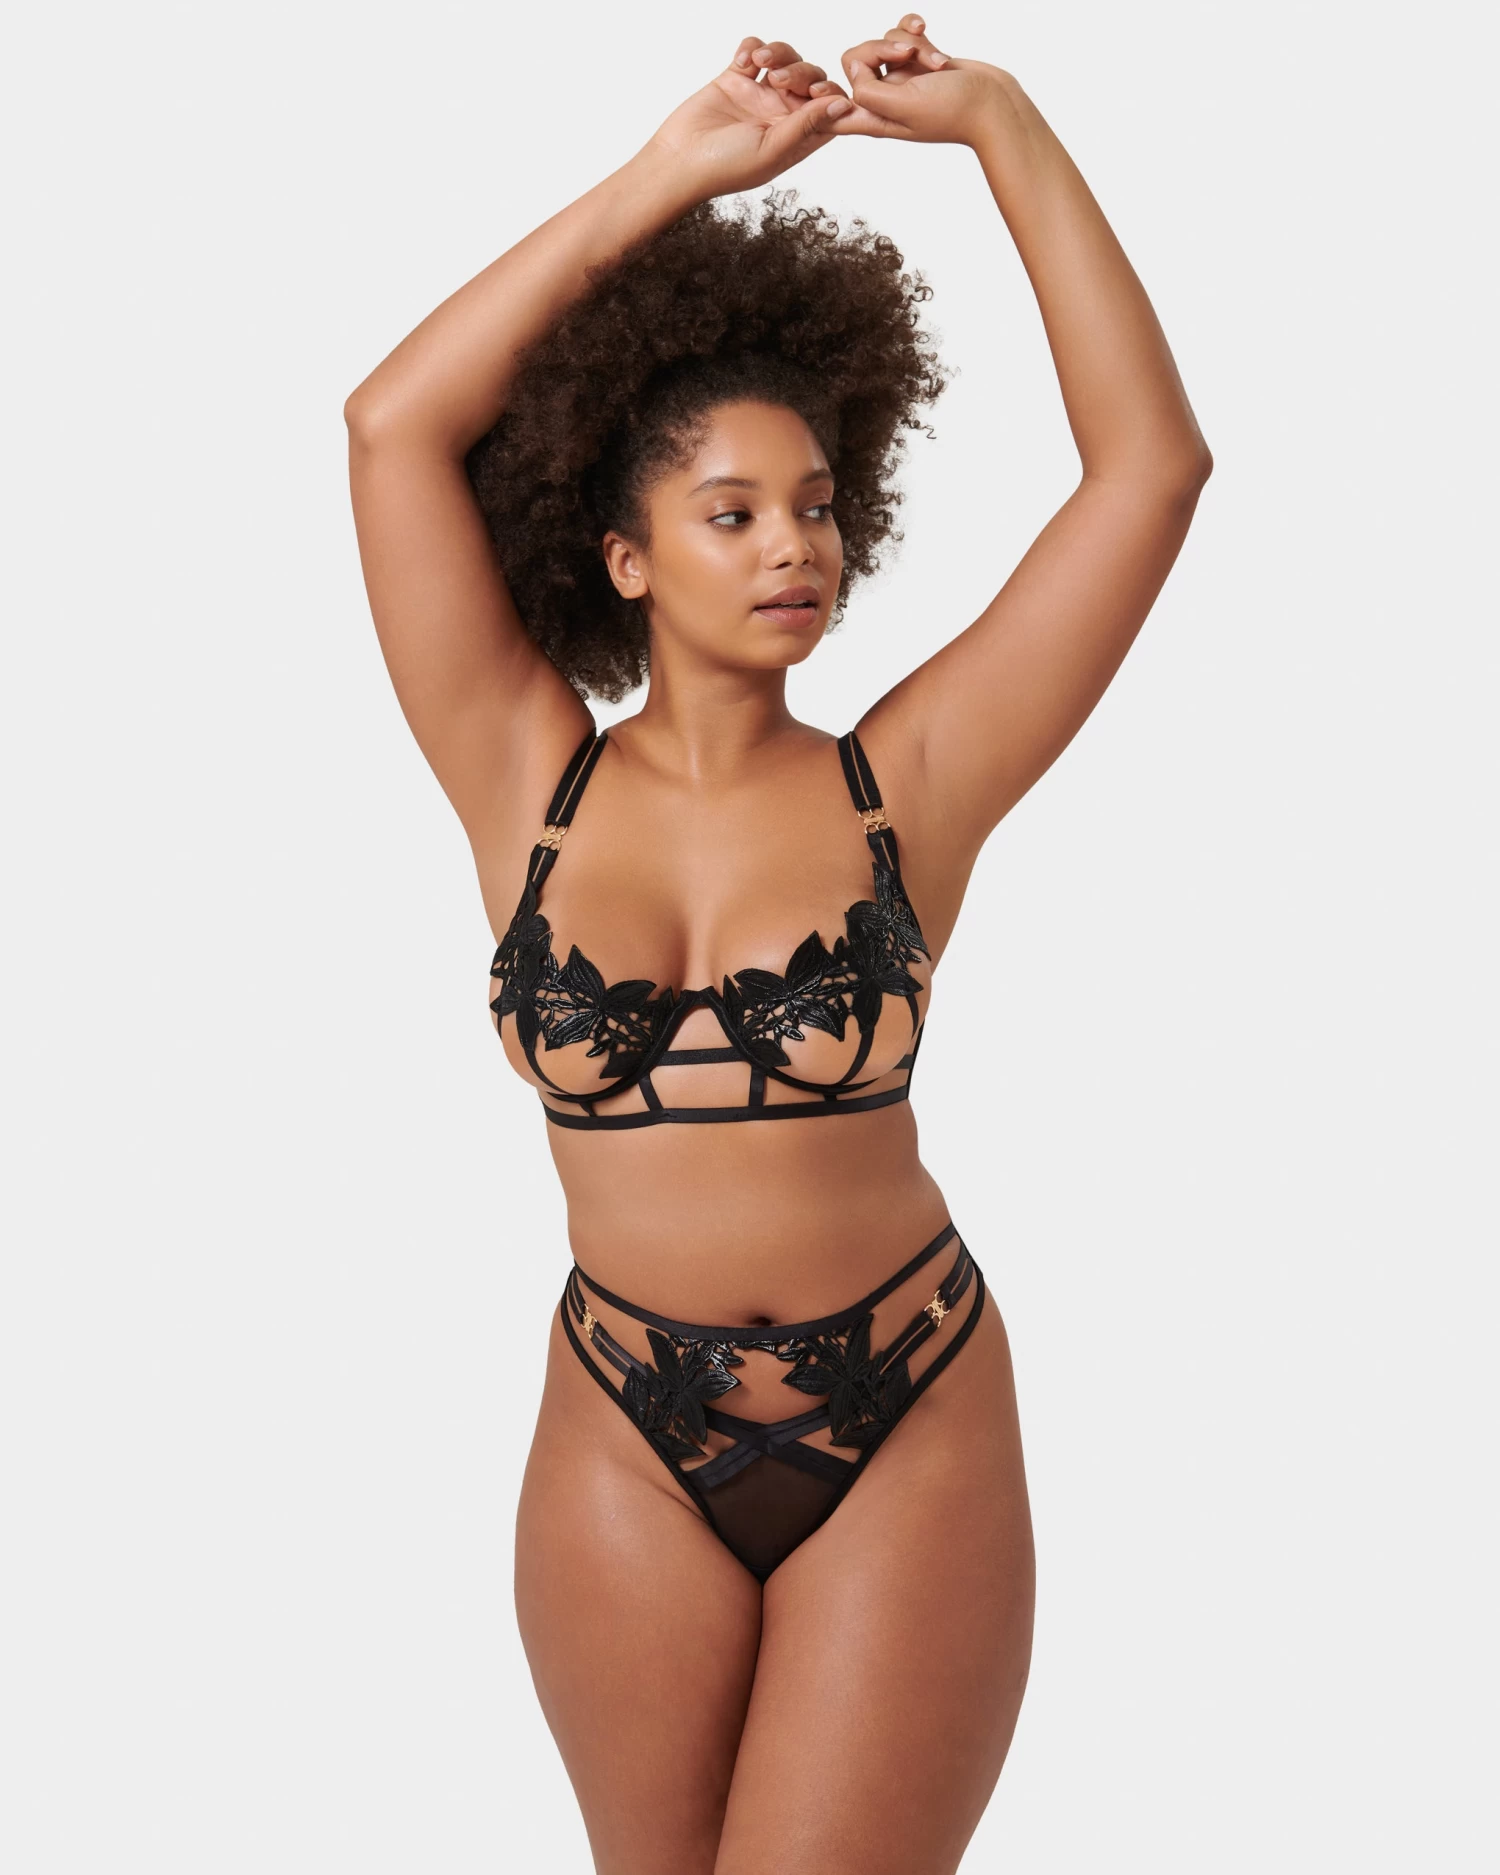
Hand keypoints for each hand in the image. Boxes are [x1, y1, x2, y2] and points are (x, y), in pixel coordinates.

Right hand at [645, 38, 852, 198]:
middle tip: (779, 80)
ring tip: (760, 61)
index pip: (833, 114)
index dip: (839, 97)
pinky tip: (743, 59)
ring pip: (787, 59)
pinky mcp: (735, 79)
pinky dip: (753, 46)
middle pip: (812, 78)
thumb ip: (807, 124)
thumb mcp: (772, 149)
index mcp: (797, 138)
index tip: (827, 91)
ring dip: (779, 53)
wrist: (679, 160)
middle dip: (803, 71)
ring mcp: (759, 96)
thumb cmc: (725, 167)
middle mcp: (782, 115)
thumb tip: (843, 105)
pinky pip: (754, 50)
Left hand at [826, 15, 1007, 145]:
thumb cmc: (954, 111)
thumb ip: (869, 90)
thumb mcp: (904, 106)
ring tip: (937, 63)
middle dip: (881, 49)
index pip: (831, 111)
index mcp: (874, 119)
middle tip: (907, 55)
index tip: (810, 86)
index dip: (818, 98)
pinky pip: (904, 32)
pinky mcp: (918, 61)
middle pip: (856, 60)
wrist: (993, 104)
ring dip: (912, 44)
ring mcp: (902, 79)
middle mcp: (884, 99)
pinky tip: (927, 30)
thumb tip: (852, 68)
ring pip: (884, 42)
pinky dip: (915, 29)